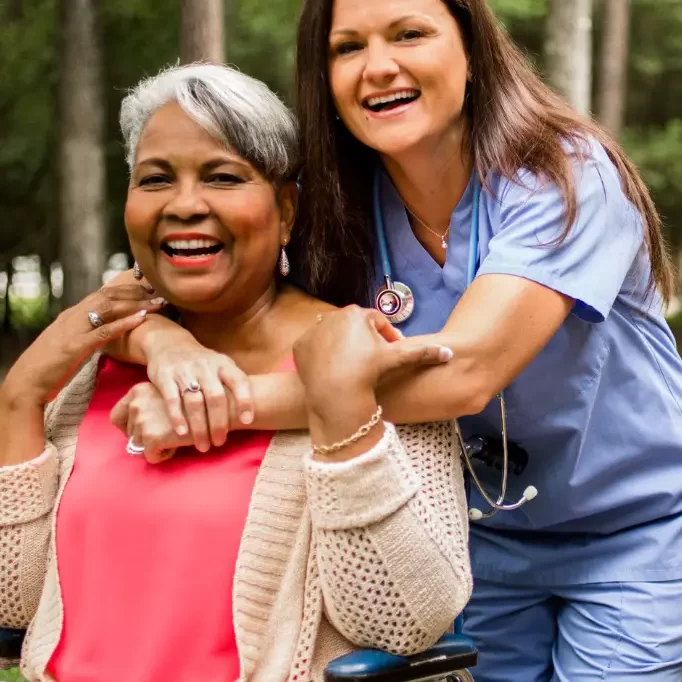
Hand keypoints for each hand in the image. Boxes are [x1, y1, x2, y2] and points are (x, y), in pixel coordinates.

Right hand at [1, 285, 162, 408]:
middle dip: (134, 292)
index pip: (101, 294)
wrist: (26, 382)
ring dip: (135, 304)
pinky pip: (103, 331)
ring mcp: (73, 329)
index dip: (125, 290)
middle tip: (157, 292)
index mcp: (71, 315)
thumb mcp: (69, 345)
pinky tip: (141, 319)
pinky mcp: (75, 346)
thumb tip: (105, 336)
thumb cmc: (48, 368)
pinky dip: (124, 323)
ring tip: (156, 303)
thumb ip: (85, 336)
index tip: (146, 289)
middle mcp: (73, 316)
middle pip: (108, 295)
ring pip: (108, 308)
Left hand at [110, 382, 193, 462]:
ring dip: (157, 446)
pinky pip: (150, 456)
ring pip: (139, 446)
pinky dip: (164, 455)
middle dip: (147, 438)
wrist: (219, 404)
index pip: (116, 417)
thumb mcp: (168, 393)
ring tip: (176, 437)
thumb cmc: (197, 400)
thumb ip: (152, 403)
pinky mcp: (152, 436)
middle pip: (129, 434)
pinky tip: (178, 445)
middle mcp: (136, 403)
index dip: (128, 428)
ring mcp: (142, 420)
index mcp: (138, 391)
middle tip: (169, 433)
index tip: (145, 431)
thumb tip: (140, 424)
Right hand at [142, 332, 251, 451]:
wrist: (170, 344)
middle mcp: (205, 366)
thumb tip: (250, 416)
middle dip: (219, 423)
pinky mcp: (164, 376)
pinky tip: (182, 433)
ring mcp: (184, 371)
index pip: (239, 381)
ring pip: (194, 401)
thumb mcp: (222, 366)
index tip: (247, 421)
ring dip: (200, 426)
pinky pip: (172, 399)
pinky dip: (178, 417)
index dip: (245, 400)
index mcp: (223, 364)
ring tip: (203, 445)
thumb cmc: (203, 364)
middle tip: (219, 442)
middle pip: (216, 397)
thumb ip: (234, 385)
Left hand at [293, 306, 452, 413]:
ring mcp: (314, 330)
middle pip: (354, 328)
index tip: (389, 353)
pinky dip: (322, 357)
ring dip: (343, 348)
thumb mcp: (397, 359)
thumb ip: (422, 352)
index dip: (386, 338)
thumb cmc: (369, 372)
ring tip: (352, 369)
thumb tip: (450, 353)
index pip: (376, 322)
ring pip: (333, 337)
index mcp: (358, 313)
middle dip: (364, 342)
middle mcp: (333, 316)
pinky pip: (315, 349)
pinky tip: (332, 372)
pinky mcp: (300, 346)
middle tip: (371, 364)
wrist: (336, 392)